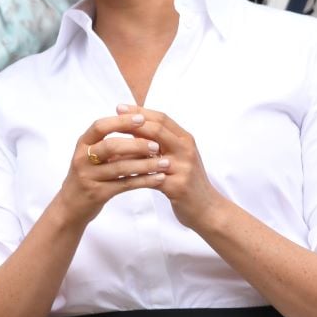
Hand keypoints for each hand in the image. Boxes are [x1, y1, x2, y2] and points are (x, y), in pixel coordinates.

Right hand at [55, 111, 166, 224]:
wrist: (71, 206)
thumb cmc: (88, 176)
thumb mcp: (92, 156)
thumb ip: (111, 144)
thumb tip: (142, 129)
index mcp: (83, 144)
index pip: (100, 126)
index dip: (121, 121)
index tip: (142, 118)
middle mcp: (83, 158)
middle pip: (111, 146)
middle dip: (136, 144)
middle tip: (157, 145)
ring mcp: (89, 176)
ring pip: (120, 167)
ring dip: (145, 164)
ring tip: (165, 163)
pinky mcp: (97, 193)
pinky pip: (125, 185)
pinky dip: (144, 180)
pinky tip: (159, 178)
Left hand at [117, 104, 227, 230]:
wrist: (208, 209)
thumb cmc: (187, 180)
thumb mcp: (178, 157)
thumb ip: (160, 142)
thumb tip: (134, 127)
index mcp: (185, 140)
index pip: (162, 118)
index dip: (140, 111)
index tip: (120, 107)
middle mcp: (186, 150)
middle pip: (157, 129)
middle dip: (133, 122)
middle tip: (113, 118)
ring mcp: (183, 168)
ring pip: (153, 151)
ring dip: (129, 146)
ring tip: (108, 144)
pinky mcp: (178, 186)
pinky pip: (150, 176)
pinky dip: (133, 172)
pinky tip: (118, 171)